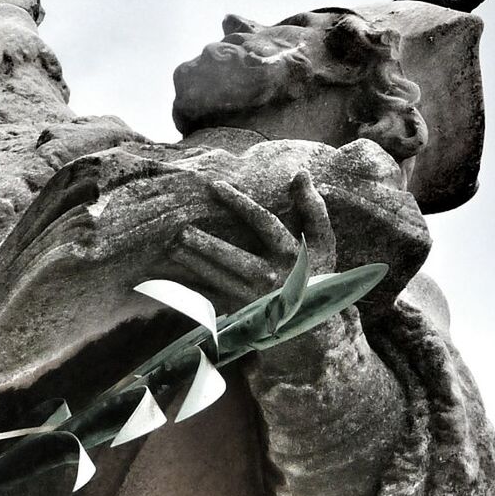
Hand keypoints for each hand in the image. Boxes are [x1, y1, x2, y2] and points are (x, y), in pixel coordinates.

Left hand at [168, 172, 336, 303]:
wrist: (315, 322)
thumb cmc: (316, 272)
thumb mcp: (322, 239)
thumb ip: (312, 206)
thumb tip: (301, 173)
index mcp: (290, 253)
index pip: (262, 222)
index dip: (239, 202)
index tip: (215, 186)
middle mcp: (271, 277)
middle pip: (234, 258)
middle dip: (206, 244)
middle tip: (181, 230)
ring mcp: (255, 298)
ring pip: (219, 279)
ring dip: (194, 264)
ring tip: (173, 249)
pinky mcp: (242, 314)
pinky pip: (212, 300)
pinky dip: (191, 290)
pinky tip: (172, 278)